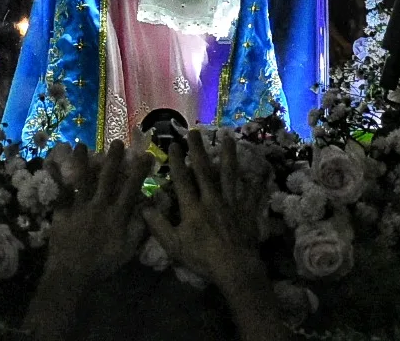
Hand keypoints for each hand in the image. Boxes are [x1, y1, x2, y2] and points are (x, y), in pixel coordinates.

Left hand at [24, 141, 150, 338]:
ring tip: (81, 144)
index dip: (139, 171)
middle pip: (107, 178)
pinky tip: (50, 163)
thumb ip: (140, 227)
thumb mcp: (128, 249)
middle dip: (113, 158)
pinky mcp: (62, 212)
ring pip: (82, 179)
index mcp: (117, 215)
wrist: (74, 274)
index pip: (131, 188)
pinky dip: (55, 177)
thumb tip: (151, 207)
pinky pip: (58, 191)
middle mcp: (99, 205)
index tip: (146, 155)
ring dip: (82, 160)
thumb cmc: (103, 263)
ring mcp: (79, 207)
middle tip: (117, 142)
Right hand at [143, 132, 287, 340]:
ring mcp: (231, 203)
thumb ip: (158, 225)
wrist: (235, 268)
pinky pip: (250, 192)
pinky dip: (253, 181)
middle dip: (198, 149)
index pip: (182, 179)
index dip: (176, 161)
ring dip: (228, 154)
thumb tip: (142, 207)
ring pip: (229, 174)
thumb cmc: (202, 258)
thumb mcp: (174, 246)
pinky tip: (256, 170)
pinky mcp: (246, 211)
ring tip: (228, 137)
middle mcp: (211, 199)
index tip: (173, 144)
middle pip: (204, 170)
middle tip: (195, 131)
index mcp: (192, 207)